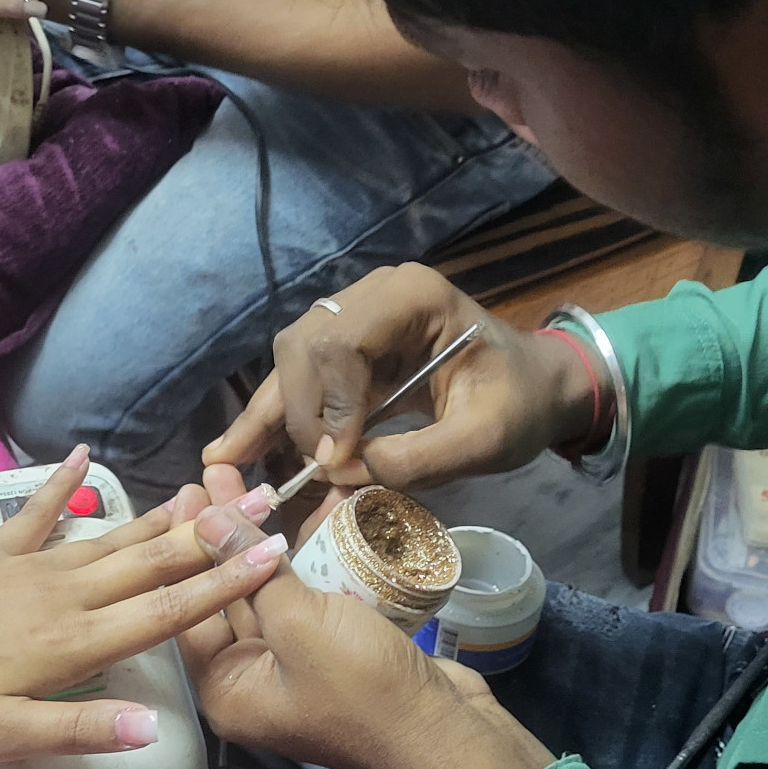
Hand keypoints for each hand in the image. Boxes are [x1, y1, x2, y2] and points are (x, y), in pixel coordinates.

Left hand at [0, 453, 284, 762]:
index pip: (167, 612)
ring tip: (209, 487)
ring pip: (112, 537)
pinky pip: (38, 513)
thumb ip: (81, 731)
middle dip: (214, 535)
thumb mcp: (2, 736)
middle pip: (153, 562)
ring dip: (163, 514)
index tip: (274, 555)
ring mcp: (30, 568)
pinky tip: (82, 454)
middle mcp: (65, 595)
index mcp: (76, 642)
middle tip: (269, 501)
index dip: (224, 585)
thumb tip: (156, 729)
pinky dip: (62, 483)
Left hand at [180, 504, 553, 768]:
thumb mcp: (298, 624)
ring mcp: (294, 667)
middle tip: (219, 474)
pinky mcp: (333, 653)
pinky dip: (312, 559)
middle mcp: (251, 681)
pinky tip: (315, 512)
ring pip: (271, 592)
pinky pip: (310, 599)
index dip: (188, 544)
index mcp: (226, 689)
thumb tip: (205, 519)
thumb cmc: (362, 686)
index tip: (191, 488)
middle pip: (227, 595)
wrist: (446, 730)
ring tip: (260, 482)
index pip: (190, 606)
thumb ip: (248, 568)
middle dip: (226, 534)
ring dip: (270, 541)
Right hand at [205, 264, 603, 492]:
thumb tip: (339, 474)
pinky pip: (303, 378)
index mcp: (413, 296)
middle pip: (304, 347)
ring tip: (228, 461)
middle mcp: (374, 295)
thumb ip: (417, 458)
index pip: (341, 342)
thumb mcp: (485, 440)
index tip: (335, 463)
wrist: (539, 389)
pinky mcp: (350, 347)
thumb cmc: (522, 404)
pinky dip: (275, 416)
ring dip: (267, 414)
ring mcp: (358, 315)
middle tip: (294, 473)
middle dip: (293, 413)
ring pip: (292, 361)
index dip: (328, 406)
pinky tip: (238, 449)